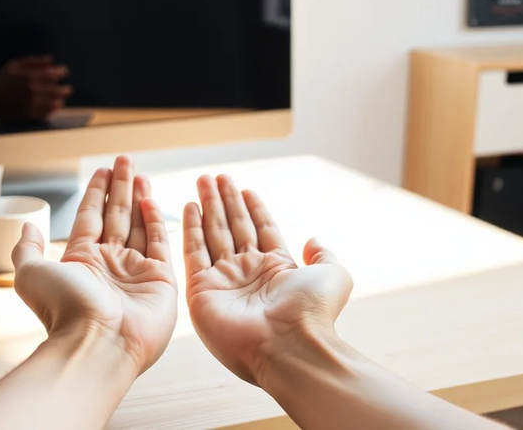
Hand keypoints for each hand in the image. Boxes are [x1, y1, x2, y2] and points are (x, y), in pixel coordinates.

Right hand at [0, 55, 71, 122]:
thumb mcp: (12, 66)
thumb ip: (32, 61)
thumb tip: (50, 60)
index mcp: (28, 76)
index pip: (51, 74)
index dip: (61, 72)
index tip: (64, 72)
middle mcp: (31, 89)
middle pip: (55, 90)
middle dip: (64, 90)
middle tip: (68, 89)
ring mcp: (30, 103)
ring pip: (52, 103)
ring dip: (59, 101)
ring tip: (61, 100)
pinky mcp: (28, 114)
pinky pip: (45, 113)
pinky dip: (51, 111)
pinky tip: (53, 109)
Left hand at [11, 156, 176, 372]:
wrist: (97, 342)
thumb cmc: (63, 309)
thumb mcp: (31, 274)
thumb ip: (27, 248)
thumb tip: (27, 224)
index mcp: (81, 261)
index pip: (90, 217)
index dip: (95, 193)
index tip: (101, 171)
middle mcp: (109, 264)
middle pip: (116, 216)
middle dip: (119, 187)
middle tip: (124, 160)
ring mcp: (135, 272)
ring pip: (138, 225)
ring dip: (138, 198)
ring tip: (139, 173)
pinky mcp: (160, 280)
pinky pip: (159, 243)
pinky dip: (155, 220)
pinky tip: (150, 200)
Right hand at [183, 175, 351, 384]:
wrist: (288, 345)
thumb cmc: (312, 312)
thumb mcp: (333, 276)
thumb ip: (323, 255)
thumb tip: (312, 240)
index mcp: (276, 268)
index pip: (261, 228)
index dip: (252, 208)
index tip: (244, 188)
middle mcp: (248, 273)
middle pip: (233, 227)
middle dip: (225, 200)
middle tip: (215, 176)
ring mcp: (224, 281)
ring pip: (213, 234)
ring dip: (208, 206)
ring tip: (203, 180)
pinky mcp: (202, 291)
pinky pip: (193, 253)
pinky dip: (190, 229)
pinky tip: (190, 207)